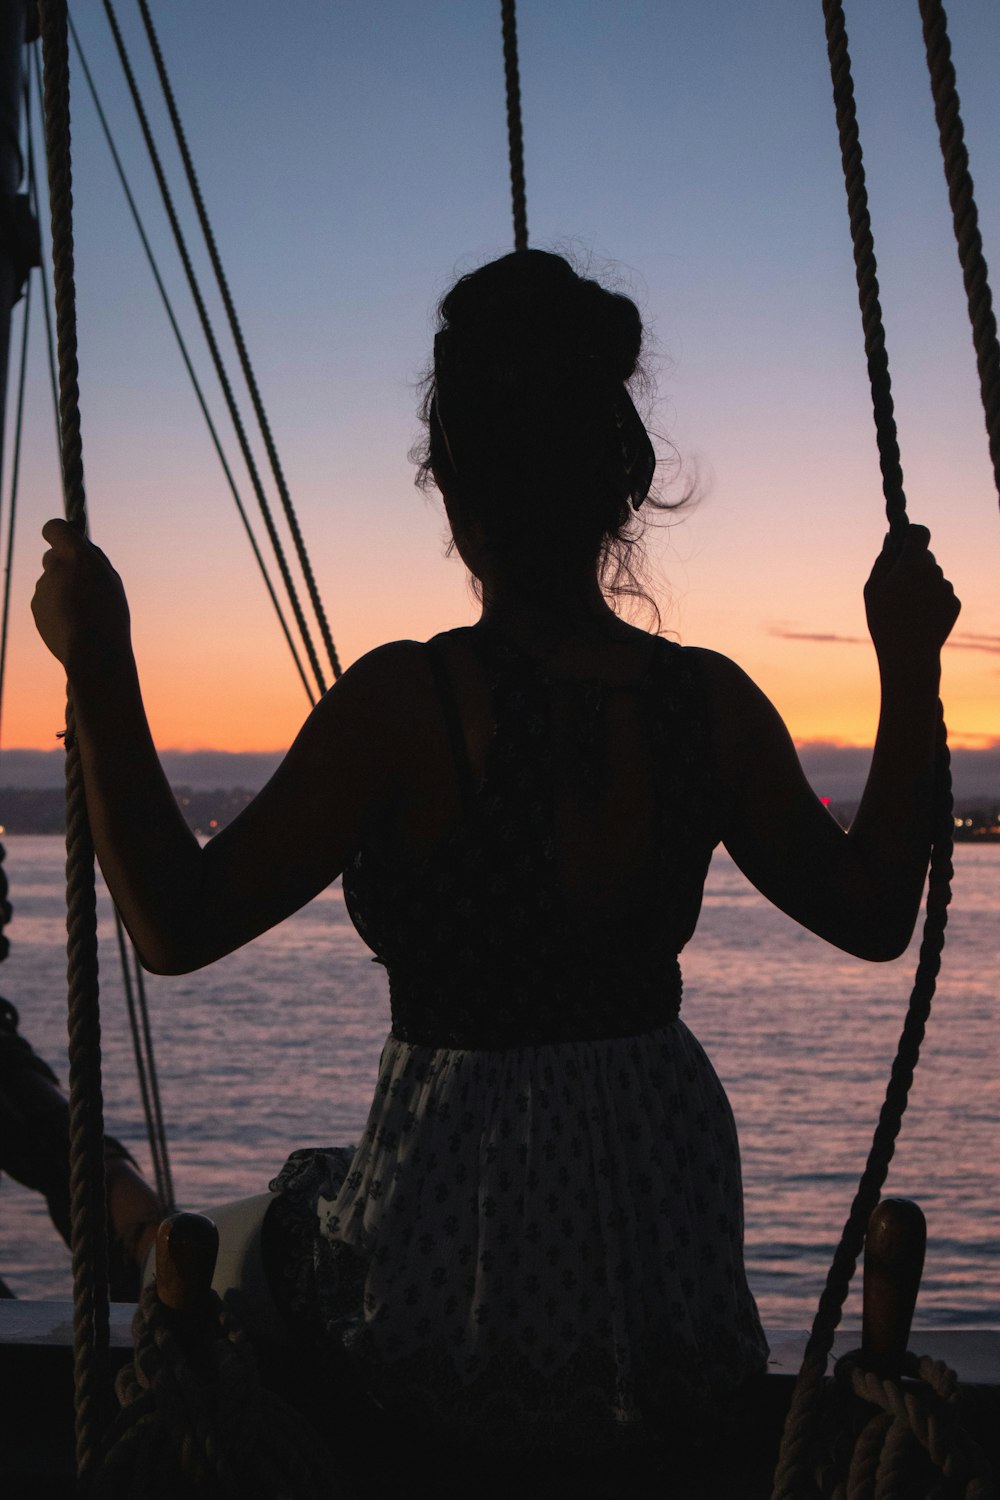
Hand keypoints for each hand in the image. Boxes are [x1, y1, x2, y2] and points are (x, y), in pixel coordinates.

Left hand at [31, 519, 131, 672]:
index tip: (68, 540)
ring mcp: (41, 589)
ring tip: (84, 612)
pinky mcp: (36, 609)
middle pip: (51, 557)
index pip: (54, 527)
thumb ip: (93, 558)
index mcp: (74, 555)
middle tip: (84, 584)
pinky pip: (46, 601)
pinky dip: (57, 608)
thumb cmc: (109, 615)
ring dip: (63, 590)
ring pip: (51, 582)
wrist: (92, 652)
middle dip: (64, 566)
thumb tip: (81, 546)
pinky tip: (74, 624)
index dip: (60, 532)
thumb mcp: (112, 580)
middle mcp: (52, 568)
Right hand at [864, 524, 959, 671]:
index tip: (905, 543)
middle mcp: (934, 573)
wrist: (909, 655)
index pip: (921, 533)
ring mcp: (946, 588)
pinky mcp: (955, 603)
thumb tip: (890, 538)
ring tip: (908, 607)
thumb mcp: (872, 590)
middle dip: (914, 564)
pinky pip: (942, 592)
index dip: (913, 535)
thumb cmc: (884, 621)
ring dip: (923, 583)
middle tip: (899, 585)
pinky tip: (920, 615)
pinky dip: (932, 598)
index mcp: (912, 565)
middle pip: (926, 557)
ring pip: (935, 575)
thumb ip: (882, 560)